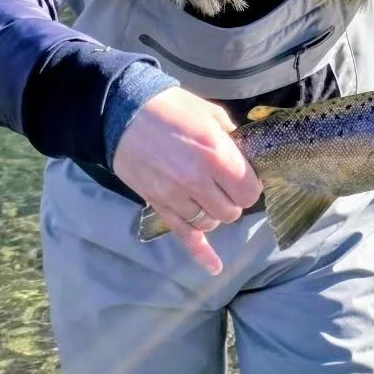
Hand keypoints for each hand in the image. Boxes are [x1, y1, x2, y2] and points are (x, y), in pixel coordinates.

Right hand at [112, 87, 262, 274]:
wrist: (123, 112)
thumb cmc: (170, 107)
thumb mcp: (209, 113)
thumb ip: (231, 137)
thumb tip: (245, 157)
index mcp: (216, 155)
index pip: (249, 191)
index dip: (250, 185)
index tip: (245, 177)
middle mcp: (198, 181)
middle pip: (231, 211)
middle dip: (233, 200)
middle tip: (226, 185)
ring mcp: (176, 197)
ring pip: (210, 224)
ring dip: (214, 213)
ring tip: (208, 197)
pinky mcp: (159, 206)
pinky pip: (184, 236)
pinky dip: (201, 254)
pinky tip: (215, 266)